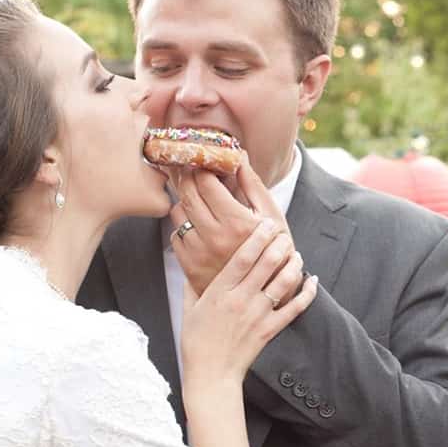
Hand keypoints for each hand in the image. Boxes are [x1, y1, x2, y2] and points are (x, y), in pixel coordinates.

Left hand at [168, 159, 292, 294]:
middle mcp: (215, 237)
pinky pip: (175, 235)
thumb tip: (238, 155)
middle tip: (195, 172)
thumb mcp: (270, 215)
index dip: (203, 167)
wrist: (266, 291)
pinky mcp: (189, 265)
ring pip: (177, 212)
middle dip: (189, 177)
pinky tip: (198, 226)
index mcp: (237, 222)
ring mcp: (199, 252)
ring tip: (200, 202)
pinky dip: (183, 226)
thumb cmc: (272, 249)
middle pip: (187, 193)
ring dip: (185, 201)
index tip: (206, 163)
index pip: (206, 182)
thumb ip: (251, 183)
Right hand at [180, 219, 316, 383]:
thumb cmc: (196, 343)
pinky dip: (307, 293)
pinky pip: (295, 308)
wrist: (211, 375)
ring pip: (284, 281)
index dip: (258, 237)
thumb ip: (190, 284)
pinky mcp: (270, 329)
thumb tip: (189, 265)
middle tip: (285, 235)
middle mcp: (241, 300)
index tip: (267, 224)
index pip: (243, 257)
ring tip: (296, 254)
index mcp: (219, 292)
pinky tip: (312, 281)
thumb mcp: (188, 309)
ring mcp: (258, 315)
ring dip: (294, 264)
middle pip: (267, 263)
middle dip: (280, 244)